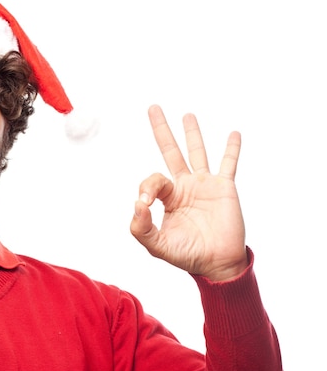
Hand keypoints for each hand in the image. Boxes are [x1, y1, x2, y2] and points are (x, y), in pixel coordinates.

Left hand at [130, 105, 247, 281]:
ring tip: (187, 115)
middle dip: (161, 130)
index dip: (147, 187)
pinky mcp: (224, 188)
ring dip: (192, 133)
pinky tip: (233, 134)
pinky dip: (231, 149)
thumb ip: (142, 229)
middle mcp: (184, 187)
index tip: (146, 204)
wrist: (216, 263)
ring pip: (197, 152)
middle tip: (153, 107)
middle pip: (170, 152)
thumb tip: (136, 205)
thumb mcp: (158, 246)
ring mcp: (205, 185)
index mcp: (167, 198)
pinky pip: (228, 164)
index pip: (153, 180)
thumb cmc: (187, 255)